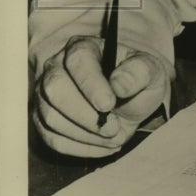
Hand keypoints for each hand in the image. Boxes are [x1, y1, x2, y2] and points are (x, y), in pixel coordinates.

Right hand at [32, 35, 170, 157]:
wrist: (132, 102)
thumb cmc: (138, 82)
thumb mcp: (150, 71)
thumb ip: (140, 72)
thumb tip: (118, 84)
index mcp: (83, 48)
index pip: (77, 60)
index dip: (91, 83)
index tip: (109, 104)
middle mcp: (57, 67)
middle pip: (55, 89)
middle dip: (84, 114)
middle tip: (113, 127)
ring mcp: (46, 96)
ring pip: (51, 118)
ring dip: (86, 134)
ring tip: (114, 135)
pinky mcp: (44, 121)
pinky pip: (53, 139)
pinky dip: (81, 147)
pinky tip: (104, 144)